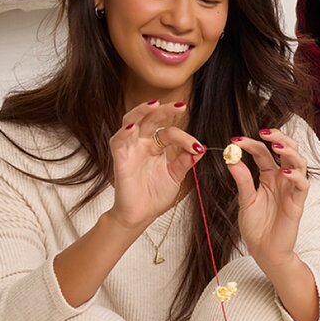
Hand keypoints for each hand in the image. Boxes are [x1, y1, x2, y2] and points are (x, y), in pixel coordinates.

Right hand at [106, 100, 204, 229]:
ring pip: (131, 121)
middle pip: (151, 119)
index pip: (170, 132)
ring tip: (154, 105)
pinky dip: (124, 133)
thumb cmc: (155, 195)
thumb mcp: (176, 175)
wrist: (141, 215)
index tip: (197, 147)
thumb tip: (201, 147)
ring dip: (142, 112)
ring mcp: (130, 149)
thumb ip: (186, 160)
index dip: (184, 137)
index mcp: (156, 146)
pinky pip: (118, 141)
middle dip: (164, 110)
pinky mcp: (119, 159)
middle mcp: (142, 143)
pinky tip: (133, 128)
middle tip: (180, 106)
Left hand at [225, 127, 308, 268]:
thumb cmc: (256, 227)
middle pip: (287, 150)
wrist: (264, 251)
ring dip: (289, 151)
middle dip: (279, 137)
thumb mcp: (245, 200)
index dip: (251, 144)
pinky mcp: (297, 203)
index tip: (235, 140)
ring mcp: (291, 190)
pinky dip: (295, 176)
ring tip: (276, 146)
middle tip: (264, 133)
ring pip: (299, 163)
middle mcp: (282, 180)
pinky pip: (302, 185)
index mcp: (268, 176)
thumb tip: (231, 158)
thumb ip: (241, 180)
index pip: (263, 153)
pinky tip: (283, 172)